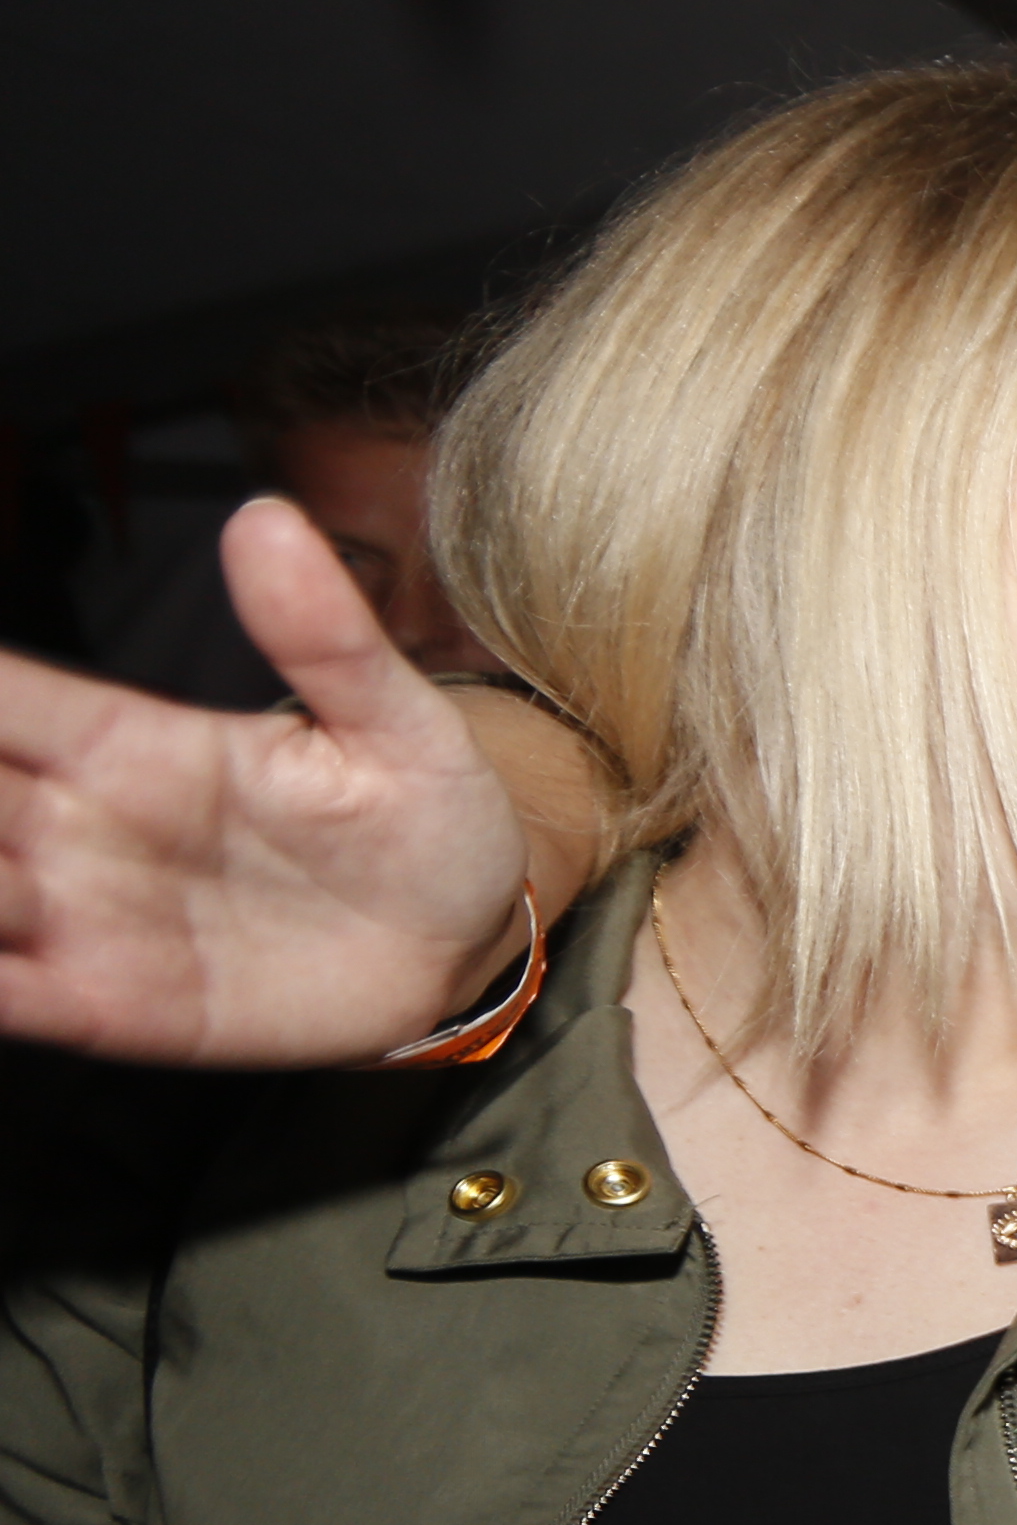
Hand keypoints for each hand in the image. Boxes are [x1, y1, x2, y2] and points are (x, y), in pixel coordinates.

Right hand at [0, 498, 560, 1063]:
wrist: (462, 944)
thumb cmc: (422, 820)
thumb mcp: (398, 723)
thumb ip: (324, 636)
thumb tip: (266, 521)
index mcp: (133, 746)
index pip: (4, 698)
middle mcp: (86, 825)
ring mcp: (91, 917)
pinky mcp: (114, 1004)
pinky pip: (12, 997)